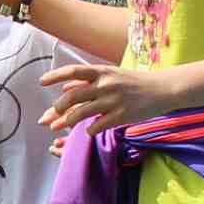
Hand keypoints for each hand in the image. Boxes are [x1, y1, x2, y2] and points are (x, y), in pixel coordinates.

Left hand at [38, 59, 169, 134]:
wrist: (162, 89)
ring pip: (80, 114)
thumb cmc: (133, 82)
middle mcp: (105, 85)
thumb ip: (88, 81)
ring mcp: (112, 101)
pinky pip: (96, 127)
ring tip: (63, 126)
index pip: (73, 71)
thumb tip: (65, 87)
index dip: (55, 76)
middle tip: (53, 115)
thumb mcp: (111, 75)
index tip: (41, 82)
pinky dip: (88, 131)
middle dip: (57, 108)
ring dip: (68, 122)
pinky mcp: (121, 116)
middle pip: (71, 97)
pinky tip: (88, 131)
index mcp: (102, 72)